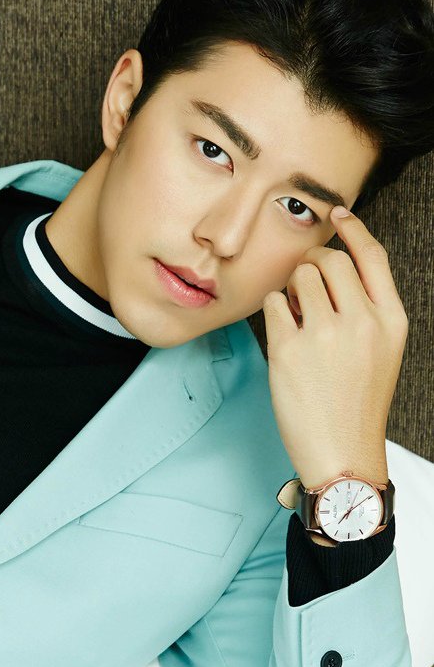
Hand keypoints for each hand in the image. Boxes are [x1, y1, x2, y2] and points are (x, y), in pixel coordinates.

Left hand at [262, 205, 408, 489]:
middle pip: (330, 260)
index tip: (338, 213)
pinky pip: (274, 303)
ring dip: (291, 288)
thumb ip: (366, 309)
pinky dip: (275, 311)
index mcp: (391, 321)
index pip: (372, 256)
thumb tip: (331, 266)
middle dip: (312, 264)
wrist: (343, 453)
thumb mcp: (382, 352)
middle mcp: (362, 322)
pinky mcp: (290, 350)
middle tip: (305, 285)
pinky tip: (284, 333)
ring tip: (297, 317)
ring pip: (299, 276)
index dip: (353, 229)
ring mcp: (325, 335)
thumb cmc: (357, 403)